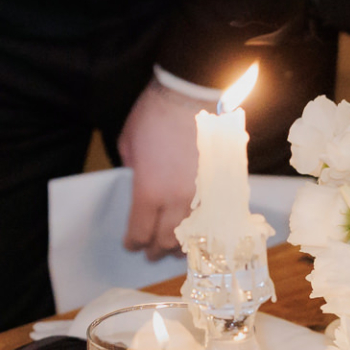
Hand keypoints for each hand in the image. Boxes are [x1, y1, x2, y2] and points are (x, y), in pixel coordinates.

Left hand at [117, 80, 201, 258]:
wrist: (192, 97)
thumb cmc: (155, 116)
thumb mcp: (128, 143)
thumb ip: (132, 170)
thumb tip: (136, 180)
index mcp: (148, 192)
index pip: (140, 230)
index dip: (133, 241)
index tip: (131, 244)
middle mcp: (176, 201)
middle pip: (166, 240)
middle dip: (155, 249)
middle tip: (150, 252)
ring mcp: (202, 196)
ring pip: (193, 234)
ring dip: (181, 244)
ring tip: (175, 247)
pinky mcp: (220, 187)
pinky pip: (212, 218)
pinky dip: (204, 229)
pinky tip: (200, 231)